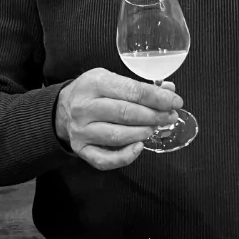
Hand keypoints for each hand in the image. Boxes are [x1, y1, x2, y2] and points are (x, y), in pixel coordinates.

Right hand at [54, 68, 181, 170]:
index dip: (158, 98)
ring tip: (154, 128)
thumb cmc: (94, 93)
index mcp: (94, 83)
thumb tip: (169, 91)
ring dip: (143, 133)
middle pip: (126, 113)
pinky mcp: (81, 149)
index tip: (175, 102)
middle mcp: (84, 107)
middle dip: (154, 116)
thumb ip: (140, 86)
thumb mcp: (113, 79)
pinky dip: (126, 156)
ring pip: (117, 136)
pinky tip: (139, 147)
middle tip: (169, 117)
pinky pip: (105, 159)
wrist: (63, 108)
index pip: (132, 91)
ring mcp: (81, 130)